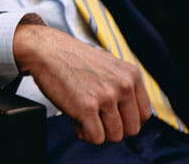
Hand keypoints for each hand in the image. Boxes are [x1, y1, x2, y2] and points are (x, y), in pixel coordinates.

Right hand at [13, 22, 150, 142]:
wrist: (44, 49)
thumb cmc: (71, 58)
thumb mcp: (108, 66)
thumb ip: (122, 87)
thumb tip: (128, 115)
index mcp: (131, 75)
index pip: (144, 114)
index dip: (126, 120)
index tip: (112, 117)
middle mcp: (123, 85)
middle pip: (131, 129)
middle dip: (112, 128)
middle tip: (95, 118)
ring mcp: (105, 97)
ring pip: (114, 136)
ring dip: (97, 130)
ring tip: (82, 115)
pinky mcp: (86, 107)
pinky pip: (95, 138)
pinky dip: (83, 133)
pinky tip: (75, 118)